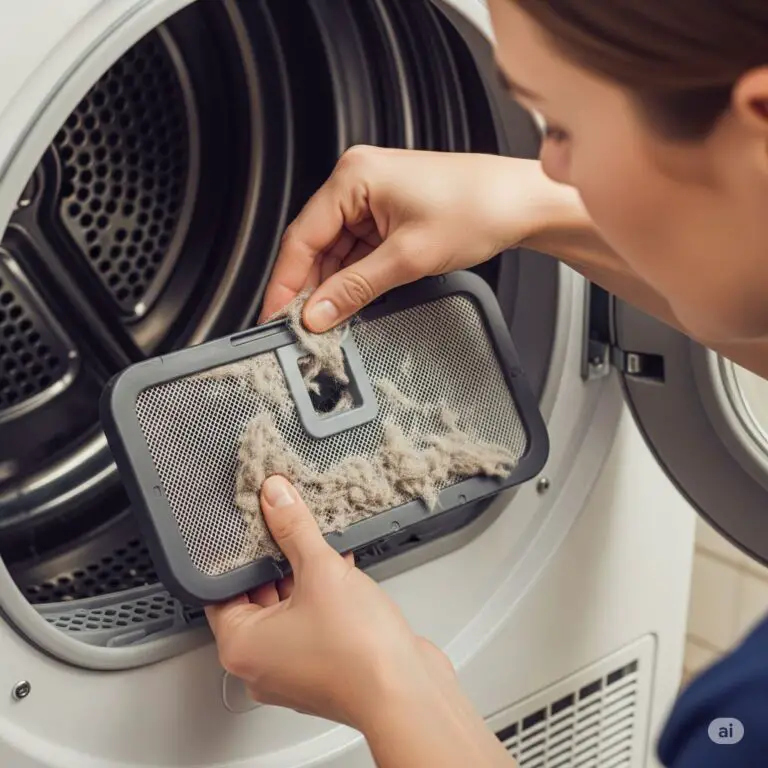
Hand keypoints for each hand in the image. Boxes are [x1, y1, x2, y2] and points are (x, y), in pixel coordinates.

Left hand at [205, 475, 454, 730]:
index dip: (236, 555)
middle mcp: (261, 665)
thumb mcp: (320, 571)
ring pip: (288, 612)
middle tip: (288, 532)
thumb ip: (294, 529)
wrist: (406, 694)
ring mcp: (293, 671)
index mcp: (242, 646)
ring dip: (304, 580)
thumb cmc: (358, 653)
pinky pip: (313, 626)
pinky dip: (323, 600)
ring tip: (322, 551)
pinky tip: (345, 574)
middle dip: (276, 564)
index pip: (221, 591)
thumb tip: (276, 498)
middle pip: (256, 599)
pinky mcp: (324, 670)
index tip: (251, 529)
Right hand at [260, 147, 549, 328]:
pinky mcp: (388, 212)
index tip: (276, 315)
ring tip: (328, 320)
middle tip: (303, 327)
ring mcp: (372, 196)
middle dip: (310, 287)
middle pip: (316, 244)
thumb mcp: (408, 258)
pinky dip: (353, 277)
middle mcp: (357, 180)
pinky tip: (350, 301)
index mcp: (353, 176)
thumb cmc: (478, 208)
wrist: (522, 203)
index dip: (286, 282)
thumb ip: (355, 289)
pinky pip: (357, 249)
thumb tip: (316, 313)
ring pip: (336, 250)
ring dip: (332, 285)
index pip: (302, 236)